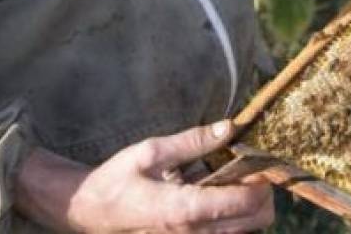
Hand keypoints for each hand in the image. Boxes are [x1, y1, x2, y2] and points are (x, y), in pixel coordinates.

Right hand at [16, 121, 273, 233]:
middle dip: (263, 192)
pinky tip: (217, 190)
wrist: (87, 211)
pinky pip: (227, 232)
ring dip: (250, 204)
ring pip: (246, 229)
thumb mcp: (151, 151)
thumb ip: (193, 141)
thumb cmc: (116, 179)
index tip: (259, 157)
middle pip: (257, 221)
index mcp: (184, 211)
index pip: (246, 202)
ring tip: (234, 177)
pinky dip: (234, 213)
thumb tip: (230, 128)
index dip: (262, 178)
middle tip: (251, 166)